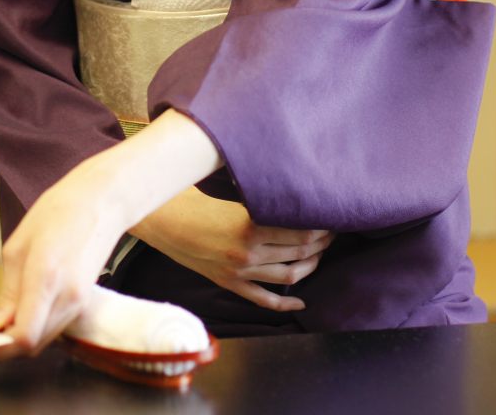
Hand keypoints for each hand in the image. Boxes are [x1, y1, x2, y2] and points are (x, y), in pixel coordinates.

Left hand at [0, 169, 125, 354]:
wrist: (101, 202)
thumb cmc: (58, 213)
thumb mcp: (17, 247)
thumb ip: (8, 293)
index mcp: (45, 276)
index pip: (24, 336)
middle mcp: (67, 295)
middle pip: (33, 345)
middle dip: (6, 347)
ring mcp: (80, 300)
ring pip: (45, 340)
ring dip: (21, 338)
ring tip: (2, 322)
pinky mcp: (84, 300)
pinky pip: (56, 327)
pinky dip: (37, 328)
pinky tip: (24, 312)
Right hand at [132, 187, 333, 312]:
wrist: (160, 219)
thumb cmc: (194, 197)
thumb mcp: (230, 192)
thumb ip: (260, 199)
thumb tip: (293, 195)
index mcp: (249, 226)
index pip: (301, 231)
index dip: (322, 225)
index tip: (332, 216)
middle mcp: (247, 253)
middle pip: (299, 252)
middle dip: (322, 243)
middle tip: (334, 232)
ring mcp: (238, 272)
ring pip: (287, 276)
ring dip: (310, 266)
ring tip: (321, 254)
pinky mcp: (228, 283)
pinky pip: (262, 300)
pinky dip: (285, 302)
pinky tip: (301, 301)